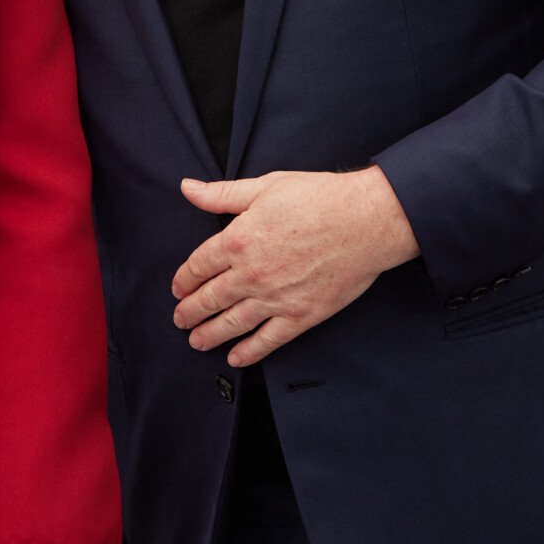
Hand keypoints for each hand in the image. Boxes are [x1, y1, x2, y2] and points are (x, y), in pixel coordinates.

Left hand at [172, 166, 418, 365]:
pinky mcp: (301, 315)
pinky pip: (268, 340)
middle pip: (211, 298)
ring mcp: (275, 298)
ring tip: (196, 341)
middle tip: (180, 319)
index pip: (199, 265)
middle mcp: (251, 274)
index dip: (184, 279)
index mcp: (237, 240)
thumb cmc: (318, 198)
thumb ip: (222, 194)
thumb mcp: (264, 186)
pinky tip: (236, 357)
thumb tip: (187, 188)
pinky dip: (249, 351)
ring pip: (233, 323)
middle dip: (191, 311)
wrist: (365, 222)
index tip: (178, 287)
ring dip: (210, 334)